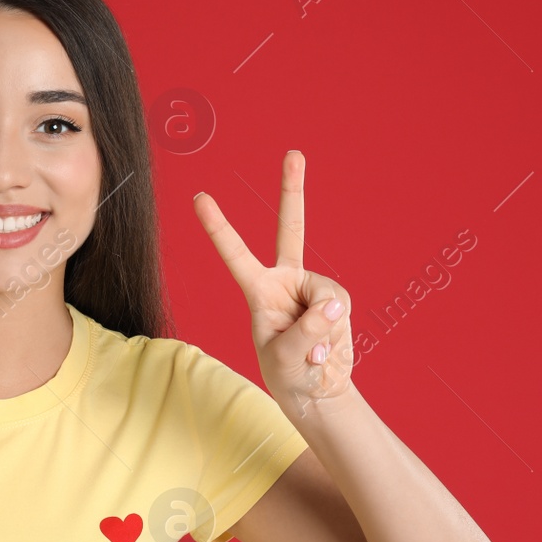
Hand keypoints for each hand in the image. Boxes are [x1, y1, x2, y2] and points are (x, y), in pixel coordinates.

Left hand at [193, 150, 352, 408]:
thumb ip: (307, 331)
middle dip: (293, 190)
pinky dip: (335, 333)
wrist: (317, 388)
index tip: (200, 197)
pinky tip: (326, 349)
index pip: (236, 254)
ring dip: (323, 328)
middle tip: (294, 153)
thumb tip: (333, 304)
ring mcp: (313, 288)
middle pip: (292, 228)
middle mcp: (286, 280)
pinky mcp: (335, 300)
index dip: (219, 227)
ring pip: (328, 294)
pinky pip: (341, 308)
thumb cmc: (289, 374)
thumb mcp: (286, 358)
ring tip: (311, 351)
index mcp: (259, 290)